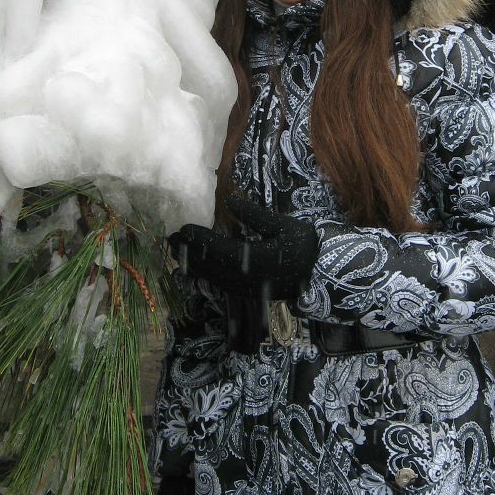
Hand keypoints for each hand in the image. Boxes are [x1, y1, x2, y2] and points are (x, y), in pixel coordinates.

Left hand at [168, 195, 318, 298]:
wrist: (323, 276)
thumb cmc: (306, 246)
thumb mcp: (283, 225)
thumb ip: (255, 215)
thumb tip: (231, 200)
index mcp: (254, 260)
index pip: (218, 249)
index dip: (198, 239)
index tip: (182, 229)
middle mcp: (246, 278)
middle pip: (210, 265)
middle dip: (189, 252)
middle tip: (170, 239)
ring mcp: (247, 289)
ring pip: (213, 277)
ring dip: (194, 264)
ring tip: (178, 252)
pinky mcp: (250, 293)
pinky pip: (221, 285)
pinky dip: (206, 275)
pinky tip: (197, 269)